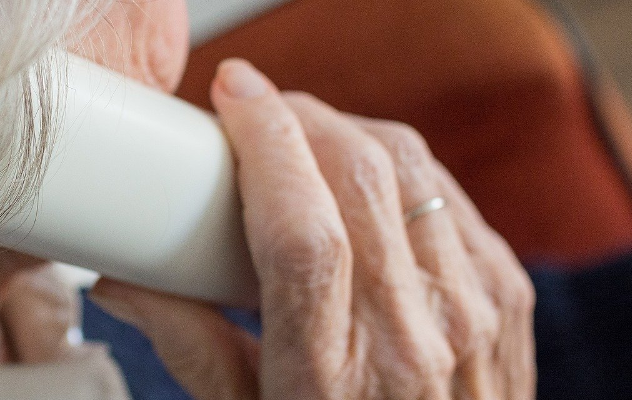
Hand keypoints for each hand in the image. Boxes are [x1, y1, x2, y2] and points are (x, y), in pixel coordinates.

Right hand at [89, 59, 535, 398]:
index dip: (266, 144)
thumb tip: (125, 282)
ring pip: (411, 168)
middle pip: (362, 177)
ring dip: (347, 130)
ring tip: (301, 136)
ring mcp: (474, 313)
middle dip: (300, 117)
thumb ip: (189, 347)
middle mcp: (416, 337)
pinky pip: (448, 193)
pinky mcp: (506, 295)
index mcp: (335, 377)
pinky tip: (361, 176)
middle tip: (256, 110)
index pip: (303, 231)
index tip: (232, 97)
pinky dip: (397, 166)